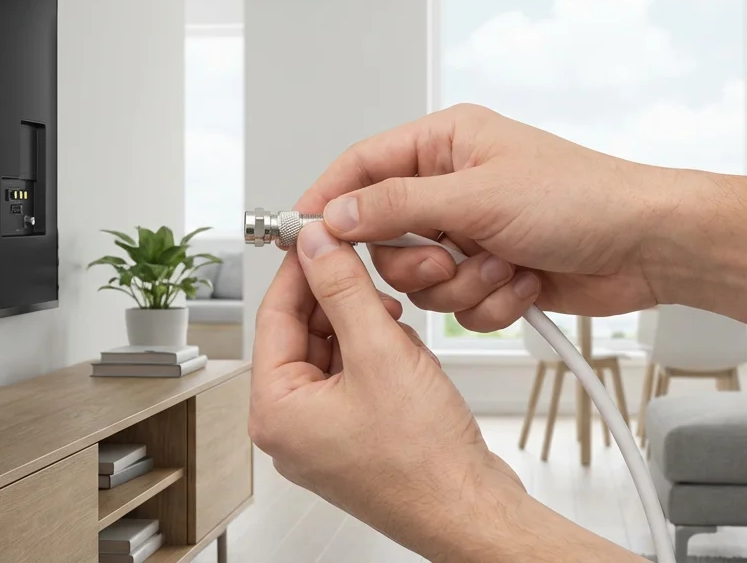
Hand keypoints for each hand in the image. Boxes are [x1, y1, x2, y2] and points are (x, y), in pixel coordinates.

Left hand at [250, 222, 527, 557]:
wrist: (472, 513)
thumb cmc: (424, 464)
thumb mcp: (381, 353)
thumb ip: (344, 290)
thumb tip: (316, 247)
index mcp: (274, 410)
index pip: (274, 315)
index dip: (301, 268)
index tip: (319, 234)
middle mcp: (290, 425)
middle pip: (302, 332)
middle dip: (341, 302)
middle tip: (369, 271)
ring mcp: (321, 434)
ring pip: (333, 351)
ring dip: (366, 329)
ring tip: (398, 329)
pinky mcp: (354, 436)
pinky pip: (355, 376)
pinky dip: (380, 356)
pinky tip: (408, 358)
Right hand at [297, 104, 665, 331]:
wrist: (649, 248)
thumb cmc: (585, 199)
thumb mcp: (478, 196)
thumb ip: (397, 206)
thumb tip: (336, 212)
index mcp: (445, 144)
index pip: (361, 166)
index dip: (328, 201)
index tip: (303, 236)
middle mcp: (452, 185)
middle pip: (384, 236)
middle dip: (418, 261)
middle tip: (449, 258)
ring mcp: (471, 231)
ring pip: (420, 279)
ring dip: (461, 285)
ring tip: (503, 267)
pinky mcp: (490, 272)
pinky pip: (457, 304)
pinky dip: (489, 303)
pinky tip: (524, 282)